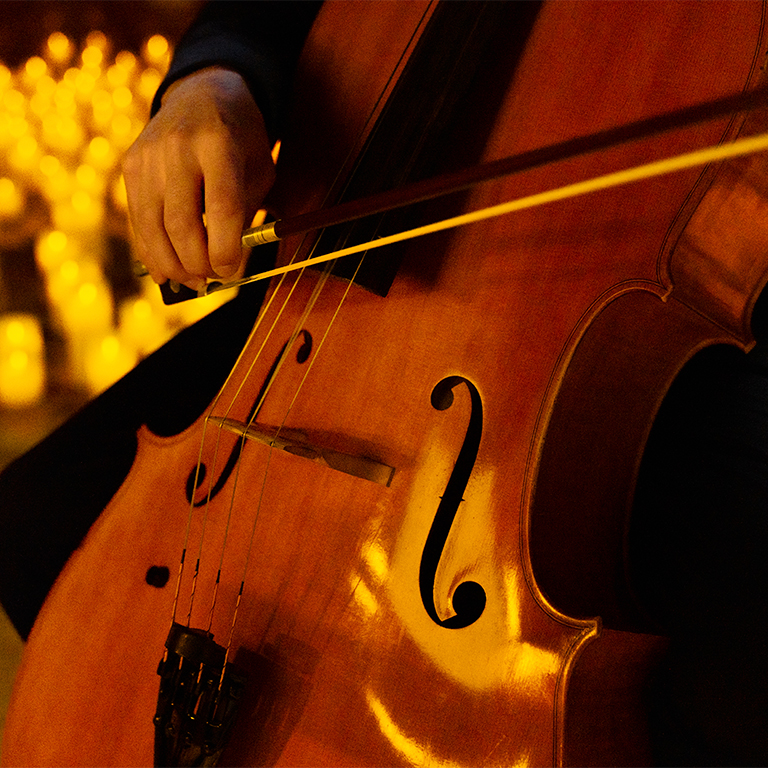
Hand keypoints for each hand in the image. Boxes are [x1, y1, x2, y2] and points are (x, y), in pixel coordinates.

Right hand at [123, 67, 275, 289]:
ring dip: (173, 266)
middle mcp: (178, 148)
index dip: (224, 249)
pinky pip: (138, 221)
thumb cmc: (240, 141)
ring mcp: (148, 157)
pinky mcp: (130, 167)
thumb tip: (225, 268)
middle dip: (197, 264)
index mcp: (219, 144)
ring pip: (154, 229)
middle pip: (182, 224)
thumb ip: (245, 216)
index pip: (221, 207)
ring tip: (194, 283)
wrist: (202, 94)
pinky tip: (167, 272)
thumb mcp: (259, 170)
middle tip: (212, 280)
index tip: (229, 273)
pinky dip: (151, 253)